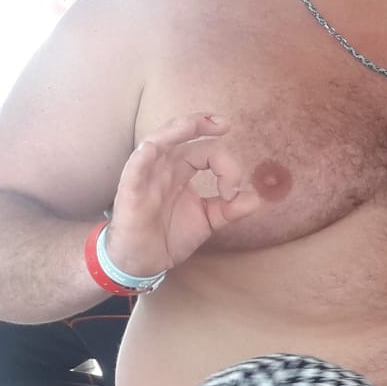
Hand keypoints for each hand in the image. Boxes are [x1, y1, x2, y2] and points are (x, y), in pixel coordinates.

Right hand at [106, 113, 260, 275]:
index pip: (207, 151)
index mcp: (182, 170)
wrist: (145, 262)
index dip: (227, 167)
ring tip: (194, 124)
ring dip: (175, 130)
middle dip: (200, 124)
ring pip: (156, 142)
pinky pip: (134, 170)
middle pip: (180, 135)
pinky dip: (142, 157)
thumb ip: (231, 209)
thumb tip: (255, 199)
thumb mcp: (208, 220)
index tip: (232, 194)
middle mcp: (164, 167)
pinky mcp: (130, 193)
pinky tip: (151, 148)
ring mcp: (146, 177)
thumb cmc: (170, 235)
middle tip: (224, 124)